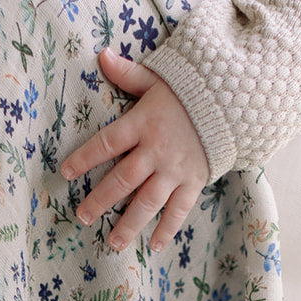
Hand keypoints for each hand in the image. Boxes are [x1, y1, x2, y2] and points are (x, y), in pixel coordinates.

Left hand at [60, 48, 208, 253]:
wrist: (235, 100)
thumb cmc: (190, 90)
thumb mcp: (158, 78)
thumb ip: (128, 74)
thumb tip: (101, 55)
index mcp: (143, 123)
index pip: (107, 143)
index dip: (84, 158)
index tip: (65, 173)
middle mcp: (156, 150)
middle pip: (123, 180)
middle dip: (100, 200)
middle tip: (82, 217)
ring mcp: (176, 169)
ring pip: (148, 201)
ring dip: (129, 224)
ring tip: (112, 242)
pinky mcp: (194, 181)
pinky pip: (179, 210)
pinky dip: (167, 228)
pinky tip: (154, 245)